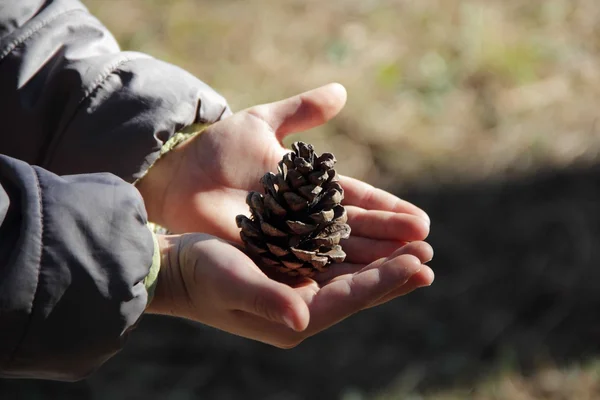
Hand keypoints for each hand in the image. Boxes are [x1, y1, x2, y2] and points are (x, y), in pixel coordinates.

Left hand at [137, 83, 430, 267]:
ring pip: (339, 254)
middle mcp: (304, 218)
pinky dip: (338, 276)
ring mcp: (287, 240)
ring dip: (374, 263)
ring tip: (412, 268)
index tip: (420, 221)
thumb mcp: (261, 124)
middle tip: (427, 249)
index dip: (387, 211)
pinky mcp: (268, 257)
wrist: (177, 174)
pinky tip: (367, 285)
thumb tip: (342, 92)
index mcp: (308, 188)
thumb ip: (301, 111)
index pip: (357, 201)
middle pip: (355, 232)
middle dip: (391, 241)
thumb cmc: (216, 150)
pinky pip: (309, 268)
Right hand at [147, 233, 433, 347]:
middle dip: (393, 275)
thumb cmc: (200, 275)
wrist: (176, 267)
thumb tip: (301, 319)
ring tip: (416, 250)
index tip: (418, 265)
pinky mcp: (292, 275)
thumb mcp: (231, 283)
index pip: (348, 300)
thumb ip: (266, 301)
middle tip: (429, 258)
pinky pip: (335, 266)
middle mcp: (300, 309)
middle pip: (357, 292)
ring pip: (351, 278)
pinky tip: (374, 243)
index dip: (384, 282)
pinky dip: (358, 255)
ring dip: (382, 264)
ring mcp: (298, 292)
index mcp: (291, 317)